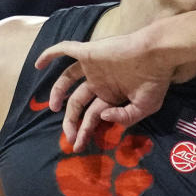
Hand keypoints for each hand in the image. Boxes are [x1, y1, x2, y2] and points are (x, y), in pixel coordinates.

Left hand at [34, 31, 172, 150]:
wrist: (157, 54)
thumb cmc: (155, 80)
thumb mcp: (145, 107)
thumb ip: (125, 117)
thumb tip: (102, 117)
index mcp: (112, 95)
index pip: (92, 115)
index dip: (84, 131)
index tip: (78, 145)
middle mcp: (99, 81)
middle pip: (77, 103)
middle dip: (71, 121)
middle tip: (68, 137)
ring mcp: (93, 66)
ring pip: (67, 79)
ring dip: (57, 92)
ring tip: (53, 108)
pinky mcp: (89, 52)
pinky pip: (65, 50)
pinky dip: (50, 55)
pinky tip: (38, 64)